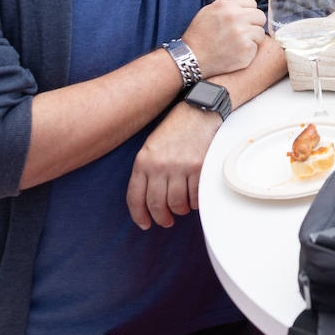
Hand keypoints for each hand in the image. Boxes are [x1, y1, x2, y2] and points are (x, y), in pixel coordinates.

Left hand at [126, 102, 221, 228]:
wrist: (199, 110)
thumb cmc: (176, 128)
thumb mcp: (153, 146)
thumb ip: (149, 170)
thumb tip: (150, 198)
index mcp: (143, 161)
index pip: (135, 197)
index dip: (139, 215)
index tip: (145, 223)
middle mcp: (159, 166)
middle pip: (156, 205)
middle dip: (161, 218)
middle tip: (166, 221)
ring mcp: (180, 167)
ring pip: (177, 204)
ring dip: (180, 210)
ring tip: (183, 207)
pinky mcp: (198, 168)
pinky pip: (195, 196)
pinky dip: (195, 201)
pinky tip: (194, 197)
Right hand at [181, 0, 266, 77]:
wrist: (191, 58)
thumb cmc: (201, 33)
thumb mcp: (212, 9)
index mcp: (227, 4)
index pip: (251, 2)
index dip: (244, 12)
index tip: (234, 21)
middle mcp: (235, 16)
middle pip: (260, 16)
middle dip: (251, 24)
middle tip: (237, 33)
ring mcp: (242, 33)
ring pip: (260, 31)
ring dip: (251, 38)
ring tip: (235, 43)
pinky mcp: (246, 49)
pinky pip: (257, 46)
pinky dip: (249, 50)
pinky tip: (235, 51)